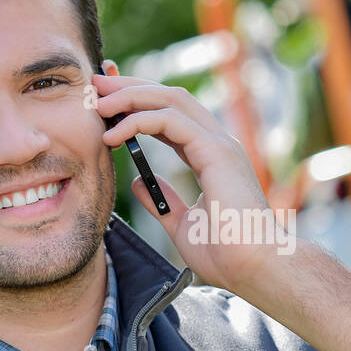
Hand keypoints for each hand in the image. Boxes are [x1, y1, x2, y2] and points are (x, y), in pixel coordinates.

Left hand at [92, 72, 289, 294]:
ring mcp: (220, 144)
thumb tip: (138, 182)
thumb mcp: (182, 224)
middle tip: (96, 82)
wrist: (255, 268)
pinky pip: (171, 121)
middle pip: (170, 97)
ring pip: (171, 99)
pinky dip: (139, 120)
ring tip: (99, 101)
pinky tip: (114, 133)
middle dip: (130, 86)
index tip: (106, 101)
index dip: (138, 102)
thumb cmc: (227, 254)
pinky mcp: (217, 152)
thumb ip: (162, 201)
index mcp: (212, 156)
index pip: (171, 115)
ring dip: (131, 95)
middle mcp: (218, 143)